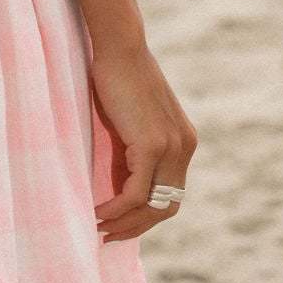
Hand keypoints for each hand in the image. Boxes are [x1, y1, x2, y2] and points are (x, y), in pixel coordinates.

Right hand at [89, 40, 196, 242]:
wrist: (120, 48)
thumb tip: (121, 185)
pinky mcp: (151, 145)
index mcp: (184, 142)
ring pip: (152, 205)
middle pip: (167, 207)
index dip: (147, 215)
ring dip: (125, 223)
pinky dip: (116, 208)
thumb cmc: (118, 78)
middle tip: (109, 234)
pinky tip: (97, 211)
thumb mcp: (132, 122)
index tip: (121, 223)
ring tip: (99, 227)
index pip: (171, 193)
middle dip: (137, 227)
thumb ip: (134, 151)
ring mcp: (171, 148)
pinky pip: (135, 192)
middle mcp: (184, 148)